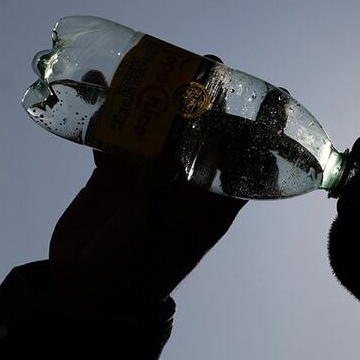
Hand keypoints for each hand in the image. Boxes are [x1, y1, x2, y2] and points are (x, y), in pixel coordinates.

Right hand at [49, 62, 245, 308]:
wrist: (84, 297)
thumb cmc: (132, 274)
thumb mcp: (152, 238)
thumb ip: (158, 199)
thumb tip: (164, 161)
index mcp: (210, 205)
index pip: (248, 162)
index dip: (263, 132)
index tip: (276, 96)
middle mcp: (185, 186)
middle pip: (205, 135)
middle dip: (210, 100)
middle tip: (211, 63)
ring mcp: (149, 179)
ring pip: (161, 130)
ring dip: (160, 99)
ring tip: (162, 62)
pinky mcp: (114, 178)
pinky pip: (114, 138)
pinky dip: (106, 113)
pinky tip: (97, 84)